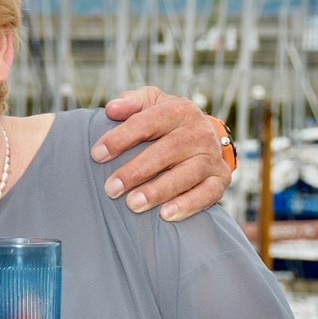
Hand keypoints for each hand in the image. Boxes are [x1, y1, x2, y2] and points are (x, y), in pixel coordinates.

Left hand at [94, 86, 231, 221]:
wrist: (203, 136)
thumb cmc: (165, 122)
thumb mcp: (150, 104)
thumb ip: (131, 103)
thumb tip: (111, 109)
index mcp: (180, 110)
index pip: (148, 122)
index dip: (121, 138)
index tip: (97, 155)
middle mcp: (199, 132)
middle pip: (168, 150)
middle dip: (137, 171)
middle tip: (111, 189)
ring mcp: (212, 156)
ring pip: (187, 174)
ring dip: (159, 191)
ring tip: (133, 205)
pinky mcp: (220, 179)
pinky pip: (208, 194)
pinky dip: (188, 205)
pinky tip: (165, 215)